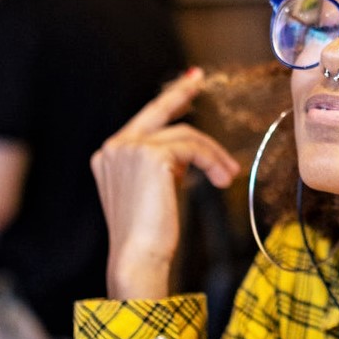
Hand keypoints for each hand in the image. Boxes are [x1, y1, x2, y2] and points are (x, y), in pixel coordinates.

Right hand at [91, 68, 240, 299]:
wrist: (138, 258)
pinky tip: (221, 179)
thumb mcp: (155, 193)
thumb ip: (164, 168)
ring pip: (184, 135)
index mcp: (110, 157)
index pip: (143, 122)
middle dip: (180, 93)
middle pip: (158, 113)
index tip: (187, 84)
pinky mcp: (149, 156)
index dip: (167, 101)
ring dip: (213, 154)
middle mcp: (113, 148)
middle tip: (199, 80)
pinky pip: (192, 147)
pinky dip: (212, 160)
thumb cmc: (149, 235)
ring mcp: (128, 149)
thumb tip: (189, 155)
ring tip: (228, 175)